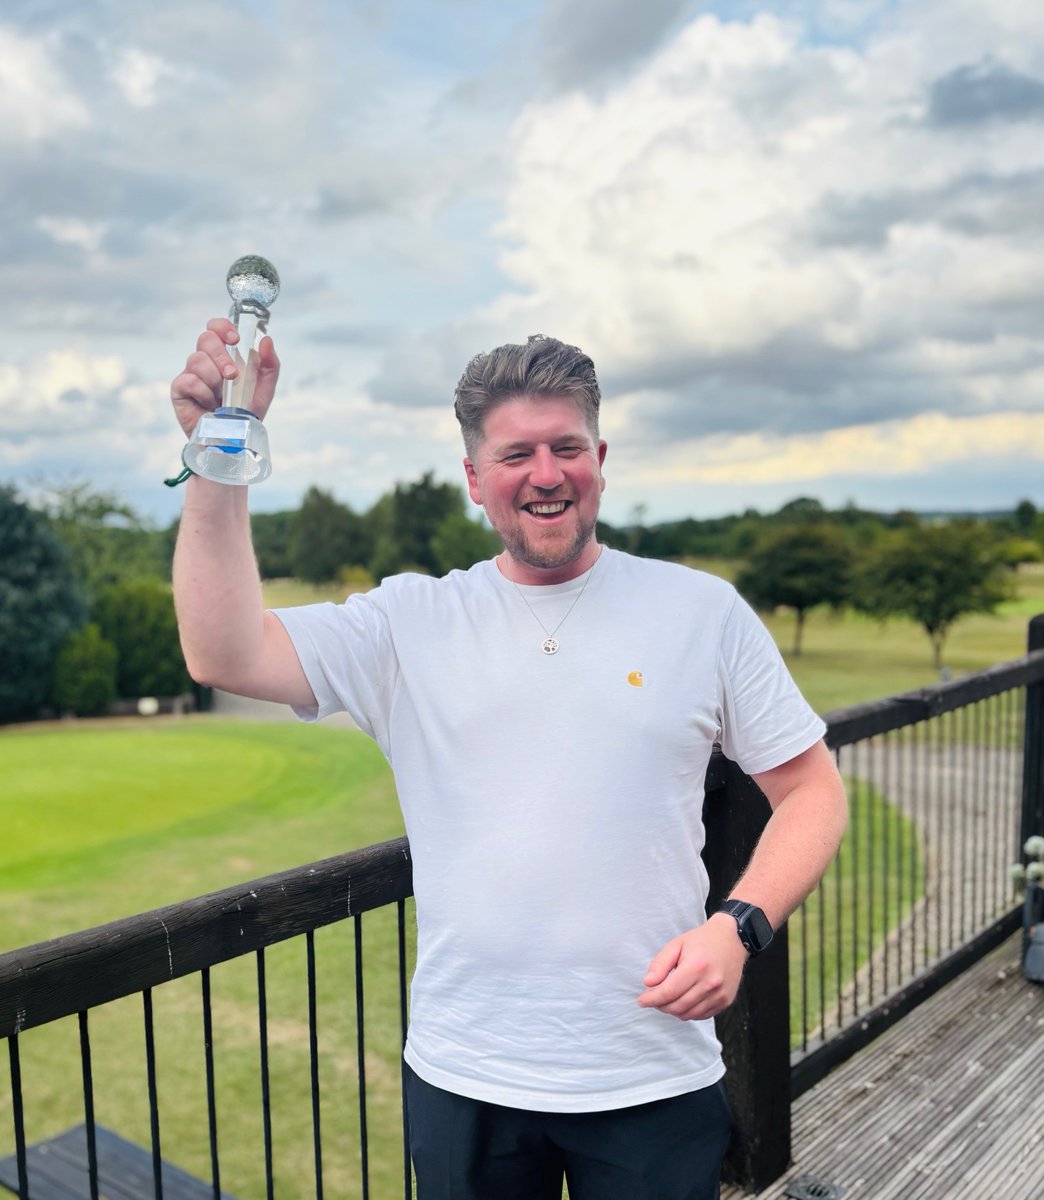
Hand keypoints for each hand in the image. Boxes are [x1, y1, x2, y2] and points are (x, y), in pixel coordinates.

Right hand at [170, 317, 279, 438]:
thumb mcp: (264, 388)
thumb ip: (270, 364)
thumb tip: (266, 340)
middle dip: (222, 356)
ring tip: (222, 397)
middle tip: (232, 375)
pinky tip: (209, 404)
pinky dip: (204, 393)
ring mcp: (190, 373)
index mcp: (223, 354)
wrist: (233, 438)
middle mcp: (204, 360)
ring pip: (197, 360)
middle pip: (205, 339)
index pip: (215, 328)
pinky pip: (189, 381)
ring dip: (215, 379)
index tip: (235, 339)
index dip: (223, 328)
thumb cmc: (246, 410)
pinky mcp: (179, 389)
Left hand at [636, 915, 747, 1020]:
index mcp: (696, 966)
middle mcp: (710, 983)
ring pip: (688, 1014)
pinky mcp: (725, 1001)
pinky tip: (683, 1000)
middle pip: (677, 1006)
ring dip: (673, 1010)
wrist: (732, 939)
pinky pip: (701, 1015)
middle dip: (660, 1005)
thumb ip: (660, 964)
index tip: (641, 1000)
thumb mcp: (676, 944)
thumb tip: (648, 983)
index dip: (651, 999)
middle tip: (652, 998)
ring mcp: (720, 994)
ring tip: (667, 998)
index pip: (668, 992)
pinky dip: (688, 1012)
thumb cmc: (702, 940)